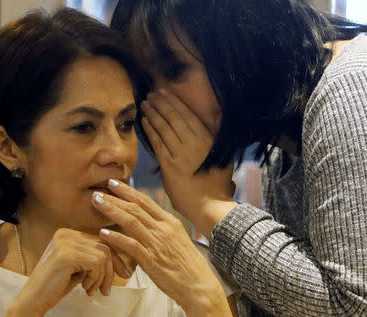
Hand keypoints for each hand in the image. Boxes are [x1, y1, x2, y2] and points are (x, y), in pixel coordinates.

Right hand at [6, 228, 129, 316]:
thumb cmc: (56, 286)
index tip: (122, 273)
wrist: (32, 301)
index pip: (101, 239)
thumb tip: (121, 259)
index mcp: (67, 233)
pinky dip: (96, 278)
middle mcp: (65, 233)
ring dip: (103, 276)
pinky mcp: (66, 255)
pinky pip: (96, 262)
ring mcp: (65, 242)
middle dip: (111, 268)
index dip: (115, 258)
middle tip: (106, 288)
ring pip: (103, 254)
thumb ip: (93, 256)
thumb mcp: (79, 266)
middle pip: (105, 244)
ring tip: (92, 289)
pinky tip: (85, 287)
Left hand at [92, 181, 231, 316]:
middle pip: (135, 207)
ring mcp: (157, 243)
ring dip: (111, 210)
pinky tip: (103, 233)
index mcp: (170, 222)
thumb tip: (148, 218)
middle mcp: (163, 229)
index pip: (145, 201)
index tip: (113, 183)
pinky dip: (115, 238)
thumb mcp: (178, 238)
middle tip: (98, 190)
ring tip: (96, 203)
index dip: (128, 191)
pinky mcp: (151, 260)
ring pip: (131, 221)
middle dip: (115, 197)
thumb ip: (162, 227)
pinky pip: (130, 245)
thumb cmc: (188, 264)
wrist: (199, 285)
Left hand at [141, 90, 236, 236]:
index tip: (164, 93)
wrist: (210, 205)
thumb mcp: (222, 156)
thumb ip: (213, 138)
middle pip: (174, 117)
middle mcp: (195, 143)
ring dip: (153, 113)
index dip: (174, 102)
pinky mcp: (170, 166)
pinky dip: (150, 131)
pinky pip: (157, 143)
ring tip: (145, 104)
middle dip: (161, 103)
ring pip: (164, 128)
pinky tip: (144, 121)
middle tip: (151, 94)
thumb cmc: (217, 183)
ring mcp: (181, 154)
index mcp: (208, 139)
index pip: (188, 115)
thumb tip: (212, 120)